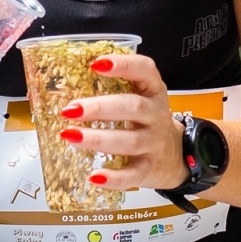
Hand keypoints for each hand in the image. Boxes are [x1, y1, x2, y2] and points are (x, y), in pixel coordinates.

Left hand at [55, 53, 187, 190]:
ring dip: (98, 139)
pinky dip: (114, 178)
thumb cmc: (145, 122)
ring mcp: (154, 143)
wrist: (175, 156)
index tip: (95, 64)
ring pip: (130, 141)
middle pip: (133, 107)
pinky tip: (94, 176)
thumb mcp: (138, 98)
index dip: (123, 65)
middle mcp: (156, 114)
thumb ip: (111, 87)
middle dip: (100, 108)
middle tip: (71, 109)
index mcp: (152, 90)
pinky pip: (132, 175)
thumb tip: (64, 78)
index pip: (144, 70)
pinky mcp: (148, 169)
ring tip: (71, 136)